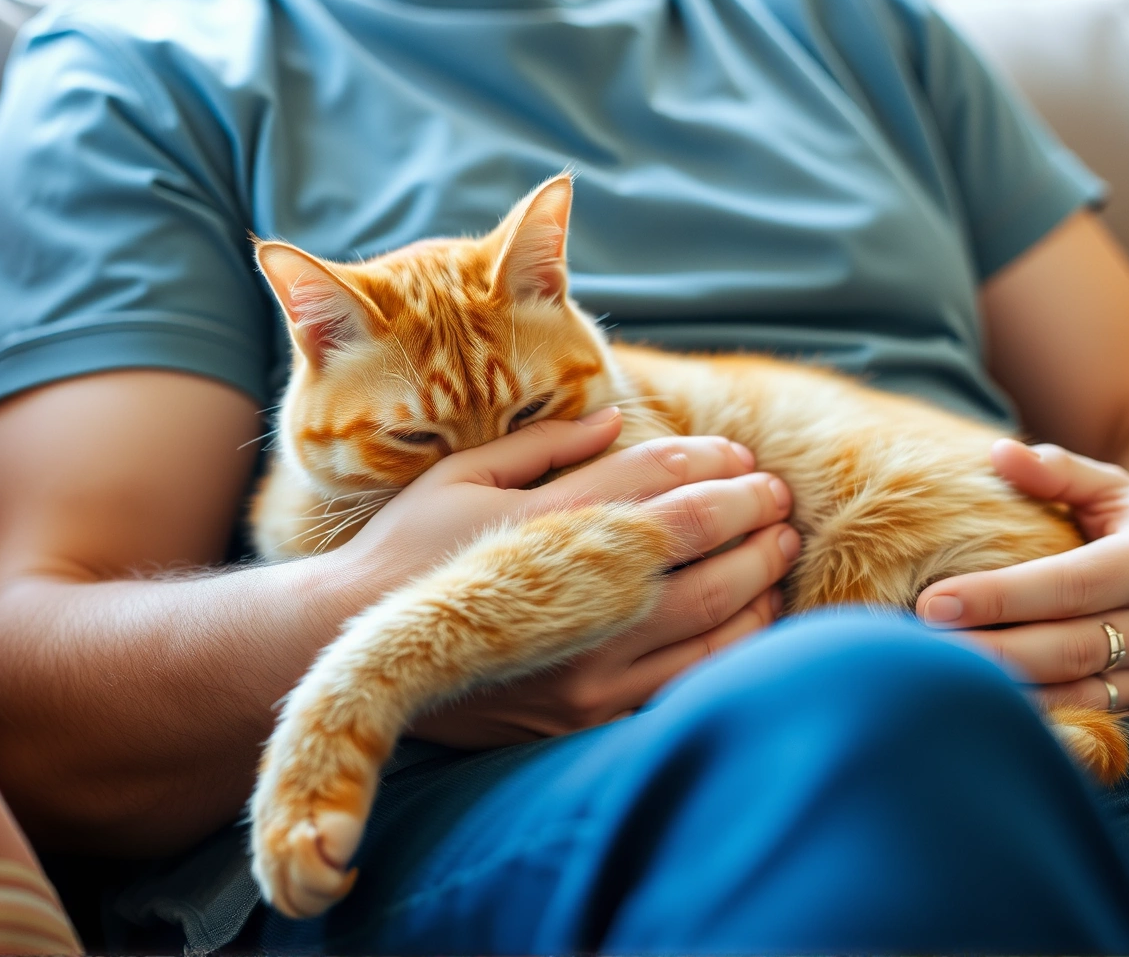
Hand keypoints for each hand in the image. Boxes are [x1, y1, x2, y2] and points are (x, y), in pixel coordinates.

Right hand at [325, 407, 799, 747]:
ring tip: (778, 552)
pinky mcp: (586, 712)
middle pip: (699, 542)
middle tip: (779, 499)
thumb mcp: (461, 477)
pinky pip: (686, 679)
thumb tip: (616, 417)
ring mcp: (585, 660)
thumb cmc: (404, 553)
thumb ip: (544, 445)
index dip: (713, 464)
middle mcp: (571, 591)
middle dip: (754, 514)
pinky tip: (750, 618)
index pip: (657, 480)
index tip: (741, 459)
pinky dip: (732, 645)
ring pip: (709, 616)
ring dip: (758, 578)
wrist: (348, 654)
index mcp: (544, 523)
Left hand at [914, 439, 1128, 714]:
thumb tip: (999, 453)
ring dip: (1004, 689)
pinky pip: (1083, 714)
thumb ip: (1057, 471)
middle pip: (1064, 647)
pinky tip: (978, 705)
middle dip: (988, 651)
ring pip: (1073, 691)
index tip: (932, 601)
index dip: (998, 597)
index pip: (1065, 585)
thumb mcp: (1112, 486)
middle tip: (917, 646)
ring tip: (937, 677)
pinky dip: (1032, 715)